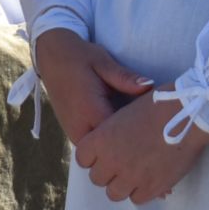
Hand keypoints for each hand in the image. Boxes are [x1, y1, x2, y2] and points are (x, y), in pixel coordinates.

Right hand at [34, 28, 154, 144]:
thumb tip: (150, 86)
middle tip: (151, 135)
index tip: (157, 130)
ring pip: (102, 152)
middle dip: (131, 146)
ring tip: (138, 134)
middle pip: (112, 151)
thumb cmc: (80, 57)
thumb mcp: (103, 62)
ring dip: (118, 146)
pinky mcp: (73, 133)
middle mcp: (80, 128)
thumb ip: (125, 78)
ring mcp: (74, 133)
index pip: (121, 138)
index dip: (140, 137)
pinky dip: (107, 143)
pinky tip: (121, 131)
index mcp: (90, 112)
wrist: (51, 56)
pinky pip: (93, 147)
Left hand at [74, 92, 208, 203]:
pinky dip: (140, 191)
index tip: (101, 155)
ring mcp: (132, 176)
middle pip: (97, 178)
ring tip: (132, 174)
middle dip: (106, 173)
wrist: (184, 114)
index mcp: (101, 139)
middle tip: (119, 165)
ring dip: (121, 185)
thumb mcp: (122, 115)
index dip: (91, 158)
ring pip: (114, 193)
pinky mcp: (152, 187)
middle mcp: (112, 160)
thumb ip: (109, 135)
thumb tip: (109, 147)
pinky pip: (137, 199)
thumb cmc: (154, 107)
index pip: (82, 158)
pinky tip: (147, 179)